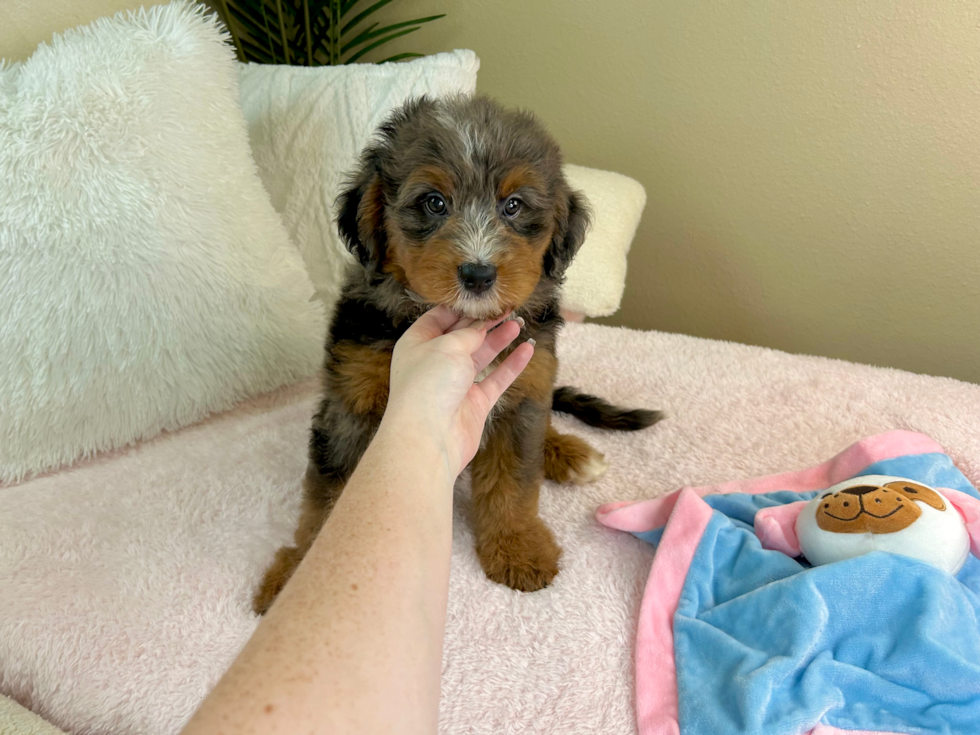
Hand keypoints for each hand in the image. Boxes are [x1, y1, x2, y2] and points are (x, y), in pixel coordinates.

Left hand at [382, 306, 533, 477]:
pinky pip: (496, 379)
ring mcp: (455, 384)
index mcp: (418, 343)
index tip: (484, 297)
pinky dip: (511, 365)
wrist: (428, 438)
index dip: (462, 308)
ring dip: (499, 339)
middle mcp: (435, 362)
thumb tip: (481, 327)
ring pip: (481, 356)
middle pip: (463, 336)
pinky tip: (527, 349)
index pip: (440, 318)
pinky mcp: (474, 403)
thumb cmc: (428, 385)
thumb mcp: (447, 346)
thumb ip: (468, 334)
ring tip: (519, 322)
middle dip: (485, 322)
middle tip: (508, 307)